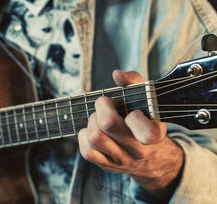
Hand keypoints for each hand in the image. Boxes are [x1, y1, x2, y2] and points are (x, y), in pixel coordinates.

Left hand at [78, 70, 183, 198]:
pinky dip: (84, 137)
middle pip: (108, 125)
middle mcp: (139, 151)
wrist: (149, 154)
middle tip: (106, 104)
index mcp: (154, 135)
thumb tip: (117, 74)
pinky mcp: (107, 165)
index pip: (145, 131)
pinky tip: (93, 130)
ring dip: (92, 121)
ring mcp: (122, 159)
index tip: (132, 110)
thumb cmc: (144, 119)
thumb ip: (133, 82)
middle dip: (102, 107)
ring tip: (99, 117)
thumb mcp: (145, 99)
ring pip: (95, 137)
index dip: (134, 116)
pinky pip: (87, 152)